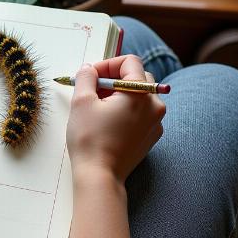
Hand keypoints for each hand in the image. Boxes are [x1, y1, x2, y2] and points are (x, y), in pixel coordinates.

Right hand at [66, 55, 165, 185]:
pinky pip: (141, 113)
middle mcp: (155, 105)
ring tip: (98, 107)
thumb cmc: (90, 139)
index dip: (107, 64)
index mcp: (140, 93)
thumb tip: (88, 69)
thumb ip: (86, 77)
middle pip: (137, 77)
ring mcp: (156, 122)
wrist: (100, 176)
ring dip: (119, 94)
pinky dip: (126, 111)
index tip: (91, 76)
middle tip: (93, 90)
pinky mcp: (151, 136)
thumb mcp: (81, 101)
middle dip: (114, 79)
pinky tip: (107, 122)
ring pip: (139, 95)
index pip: (130, 62)